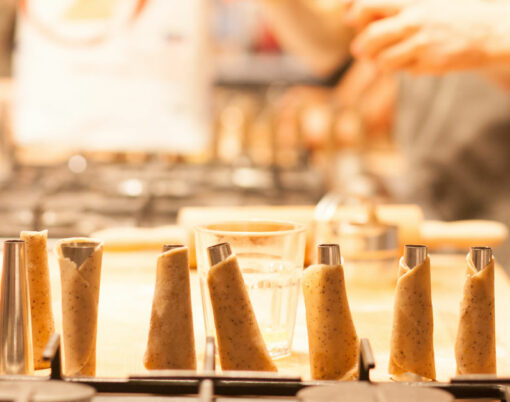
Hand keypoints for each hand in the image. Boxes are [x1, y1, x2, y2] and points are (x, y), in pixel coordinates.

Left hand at [351, 0, 509, 73]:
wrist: (488, 31)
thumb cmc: (448, 15)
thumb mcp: (423, 1)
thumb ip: (392, 8)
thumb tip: (350, 14)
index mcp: (410, 1)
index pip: (368, 5)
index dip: (354, 14)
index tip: (351, 19)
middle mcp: (415, 20)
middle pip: (371, 37)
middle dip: (361, 46)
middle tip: (360, 50)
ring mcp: (423, 43)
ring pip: (383, 61)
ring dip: (379, 63)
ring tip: (385, 59)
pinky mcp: (430, 63)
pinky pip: (403, 71)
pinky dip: (402, 69)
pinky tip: (414, 61)